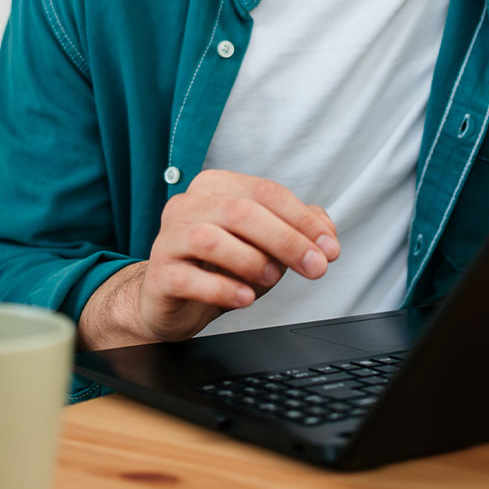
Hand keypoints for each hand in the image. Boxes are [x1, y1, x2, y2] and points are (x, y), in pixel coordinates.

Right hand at [132, 169, 339, 341]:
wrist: (173, 301)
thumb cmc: (219, 267)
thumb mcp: (263, 244)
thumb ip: (294, 229)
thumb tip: (325, 229)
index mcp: (214, 187)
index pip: (264, 192)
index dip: (302, 219)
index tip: (329, 247)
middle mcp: (187, 205)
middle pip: (241, 211)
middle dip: (287, 240)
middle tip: (315, 267)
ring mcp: (168, 239)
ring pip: (211, 239)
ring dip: (252, 260)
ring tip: (272, 278)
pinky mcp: (159, 275)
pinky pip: (189, 279)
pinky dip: (223, 289)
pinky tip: (244, 298)